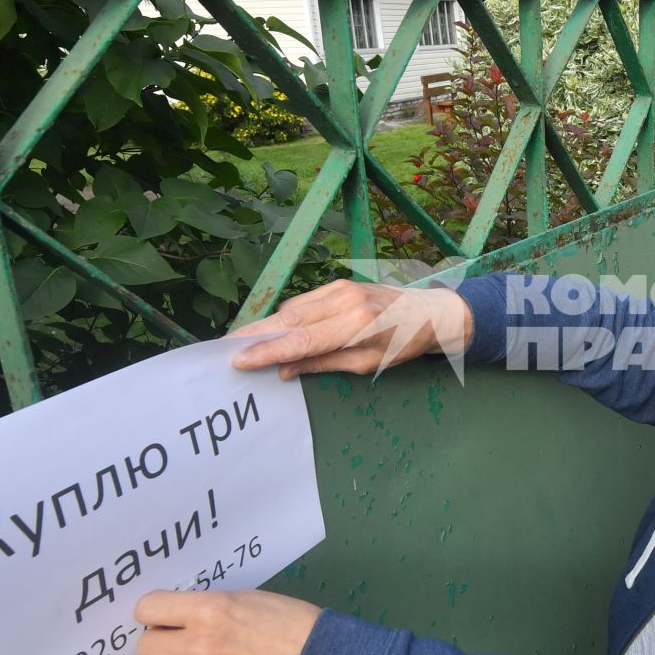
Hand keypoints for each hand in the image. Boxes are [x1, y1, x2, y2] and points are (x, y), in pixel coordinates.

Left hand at [124, 590, 321, 654]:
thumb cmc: (291, 624)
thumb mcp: (247, 600)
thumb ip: (210, 608)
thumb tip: (182, 618)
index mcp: (208, 612)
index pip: (147, 608)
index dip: (154, 611)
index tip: (164, 616)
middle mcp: (195, 648)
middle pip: (142, 646)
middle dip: (158, 641)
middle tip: (177, 642)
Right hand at [229, 280, 472, 378]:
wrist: (431, 312)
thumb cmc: (402, 345)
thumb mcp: (367, 364)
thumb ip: (324, 364)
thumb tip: (283, 371)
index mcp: (356, 325)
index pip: (300, 341)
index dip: (266, 351)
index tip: (238, 360)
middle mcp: (344, 301)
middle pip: (288, 320)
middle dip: (253, 335)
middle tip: (222, 349)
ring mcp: (340, 287)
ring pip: (291, 308)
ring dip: (265, 325)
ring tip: (239, 343)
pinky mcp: (338, 283)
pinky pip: (302, 302)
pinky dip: (283, 317)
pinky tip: (270, 329)